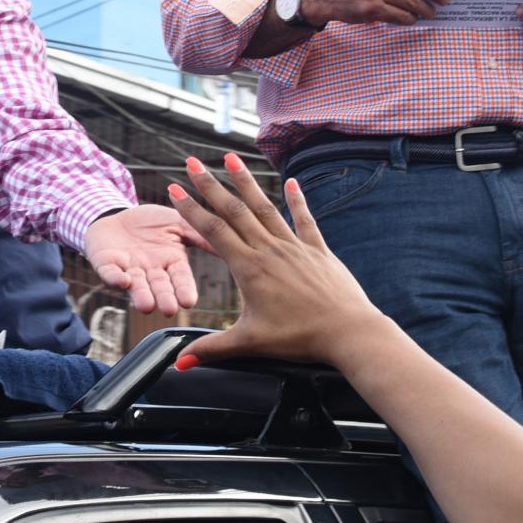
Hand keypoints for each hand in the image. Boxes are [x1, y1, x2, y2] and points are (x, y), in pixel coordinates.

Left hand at [83, 203, 205, 315]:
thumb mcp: (178, 223)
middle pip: (160, 287)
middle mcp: (152, 271)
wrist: (116, 214)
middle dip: (164, 298)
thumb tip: (230, 240)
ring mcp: (130, 269)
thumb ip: (199, 233)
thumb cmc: (151, 222)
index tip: (189, 302)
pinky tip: (122, 281)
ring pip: (137, 286)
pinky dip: (115, 278)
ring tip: (147, 306)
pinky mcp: (107, 264)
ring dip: (141, 296)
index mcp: (172, 261)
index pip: (181, 278)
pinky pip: (110, 273)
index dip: (184, 289)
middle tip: (170, 310)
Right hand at [162, 153, 385, 364]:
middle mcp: (269, 250)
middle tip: (191, 161)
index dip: (191, 209)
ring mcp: (294, 246)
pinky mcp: (317, 250)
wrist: (348, 331)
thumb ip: (212, 349)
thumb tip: (180, 363)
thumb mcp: (250, 343)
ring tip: (231, 158)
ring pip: (265, 207)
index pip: (213, 231)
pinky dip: (297, 199)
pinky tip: (291, 181)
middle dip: (209, 184)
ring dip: (245, 181)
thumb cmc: (300, 338)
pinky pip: (304, 219)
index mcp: (249, 269)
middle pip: (233, 210)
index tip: (174, 189)